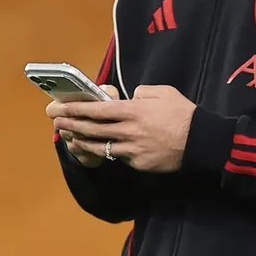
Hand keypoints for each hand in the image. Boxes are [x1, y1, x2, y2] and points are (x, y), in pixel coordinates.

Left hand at [52, 85, 195, 172]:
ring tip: (68, 136)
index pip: (97, 110)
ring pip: (100, 147)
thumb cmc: (183, 114)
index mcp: (133, 111)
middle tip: (54, 120)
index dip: (76, 109)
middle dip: (71, 123)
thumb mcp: (163, 92)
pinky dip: (106, 152)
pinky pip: (118, 156)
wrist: (201, 142)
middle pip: (93, 129)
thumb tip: (130, 97)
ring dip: (81, 141)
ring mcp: (132, 150)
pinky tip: (96, 149)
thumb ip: (142, 92)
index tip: (60, 107)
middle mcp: (129, 130)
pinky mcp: (138, 164)